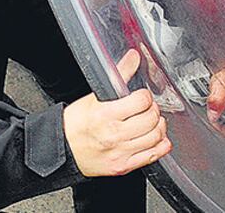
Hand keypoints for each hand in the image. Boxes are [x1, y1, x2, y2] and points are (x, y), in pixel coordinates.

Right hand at [64, 49, 171, 175]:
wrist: (63, 150)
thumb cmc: (75, 124)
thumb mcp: (93, 97)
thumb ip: (117, 76)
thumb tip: (133, 57)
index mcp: (105, 115)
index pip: (141, 101)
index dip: (145, 96)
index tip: (142, 96)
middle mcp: (114, 135)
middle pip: (151, 119)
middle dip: (153, 110)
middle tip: (148, 108)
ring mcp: (120, 153)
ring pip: (155, 137)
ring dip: (158, 126)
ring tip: (153, 121)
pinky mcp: (123, 166)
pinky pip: (152, 156)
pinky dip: (160, 146)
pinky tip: (157, 139)